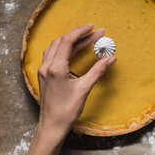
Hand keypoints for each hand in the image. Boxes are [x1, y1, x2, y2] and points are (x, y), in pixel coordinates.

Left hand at [36, 24, 115, 144]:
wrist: (52, 126)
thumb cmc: (66, 111)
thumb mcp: (84, 89)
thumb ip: (97, 71)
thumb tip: (110, 58)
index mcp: (55, 68)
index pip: (67, 41)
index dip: (81, 32)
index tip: (94, 28)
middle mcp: (47, 66)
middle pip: (62, 42)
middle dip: (79, 36)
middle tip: (96, 34)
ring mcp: (43, 70)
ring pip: (56, 47)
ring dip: (71, 41)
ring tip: (87, 39)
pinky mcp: (44, 75)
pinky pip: (52, 55)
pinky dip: (64, 49)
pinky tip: (73, 50)